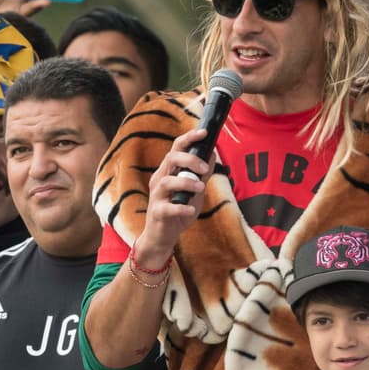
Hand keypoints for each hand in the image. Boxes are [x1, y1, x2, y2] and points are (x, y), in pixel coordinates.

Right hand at [132, 127, 212, 265]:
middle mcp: (160, 180)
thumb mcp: (194, 192)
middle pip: (171, 159)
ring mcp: (156, 196)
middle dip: (190, 160)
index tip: (204, 132)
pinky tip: (191, 209)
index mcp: (168, 172)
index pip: (176, 148)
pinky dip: (182, 207)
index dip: (189, 138)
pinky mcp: (157, 212)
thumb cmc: (178, 212)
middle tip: (204, 170)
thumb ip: (201, 176)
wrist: (162, 237)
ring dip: (187, 183)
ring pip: (167, 181)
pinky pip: (168, 207)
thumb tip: (212, 156)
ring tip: (201, 188)